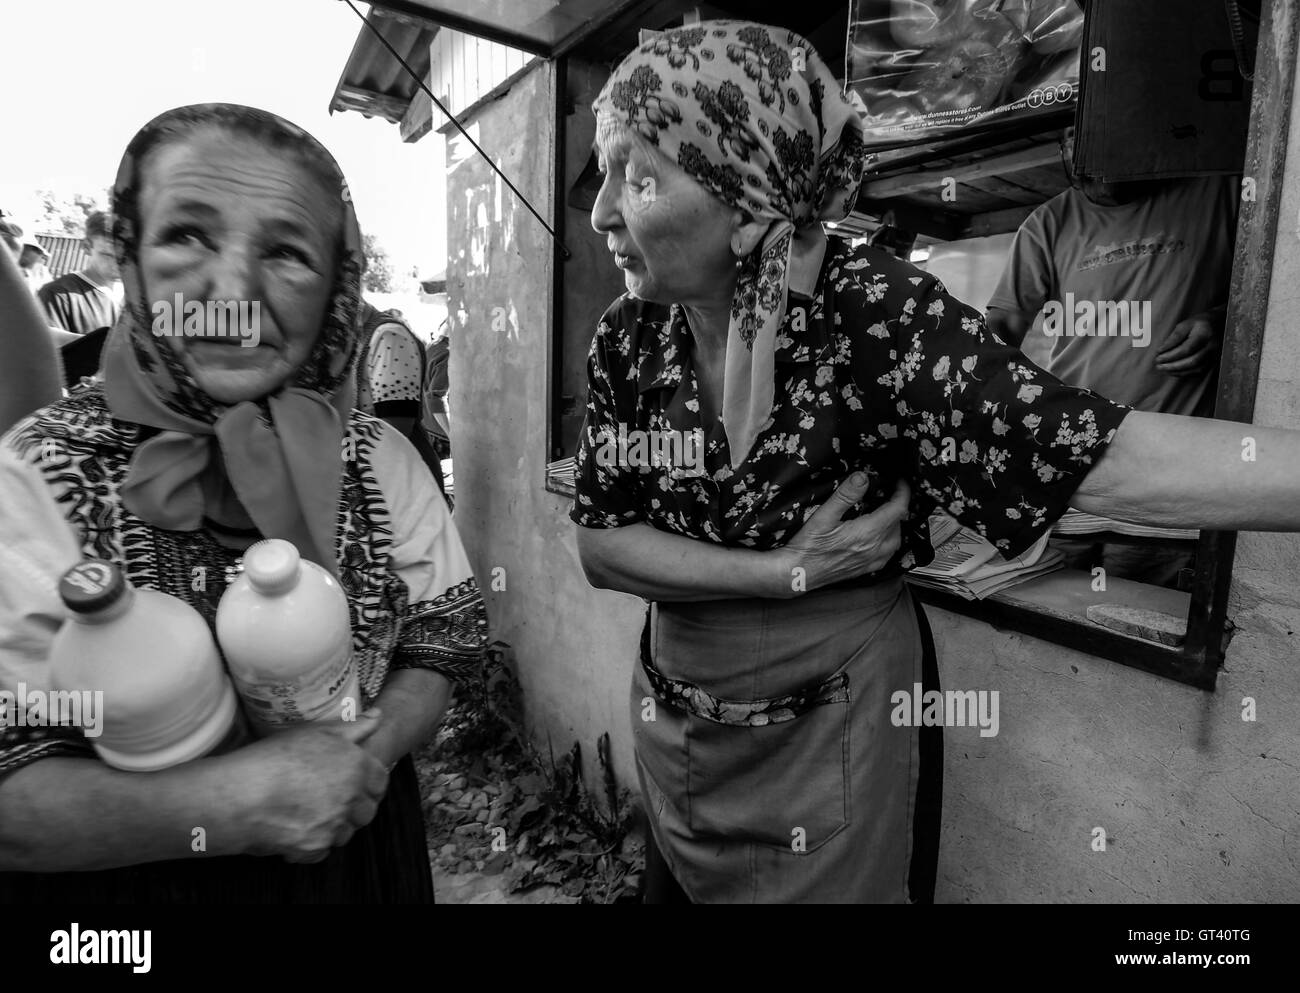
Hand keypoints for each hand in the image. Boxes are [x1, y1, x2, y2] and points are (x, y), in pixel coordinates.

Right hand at [223, 712, 389, 863]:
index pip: (380, 781)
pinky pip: (322, 850)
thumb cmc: (274, 758)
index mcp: (356, 767)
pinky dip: (312, 843)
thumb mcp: (315, 732)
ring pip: (345, 832)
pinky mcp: (315, 848)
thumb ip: (353, 727)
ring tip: (307, 811)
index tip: (353, 781)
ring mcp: (334, 826)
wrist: (238, 796)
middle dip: (353, 806)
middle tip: (328, 798)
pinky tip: (292, 826)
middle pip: (366, 811)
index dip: (367, 781)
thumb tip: (378, 717)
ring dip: (333, 825)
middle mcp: (351, 798)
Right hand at [781, 474, 910, 593]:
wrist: (798, 573)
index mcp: (868, 532)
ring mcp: (871, 561)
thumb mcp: (824, 515)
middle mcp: (874, 548)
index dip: (902, 492)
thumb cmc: (808, 546)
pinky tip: (879, 538)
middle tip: (889, 494)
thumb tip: (862, 478)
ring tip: (886, 513)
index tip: (899, 482)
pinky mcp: (865, 569)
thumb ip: (846, 495)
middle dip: (898, 506)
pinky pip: (888, 555)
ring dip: (895, 525)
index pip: (898, 509)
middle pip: (899, 524)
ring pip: (896, 540)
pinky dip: (889, 542)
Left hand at [1155, 313, 1219, 377]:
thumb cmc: (1199, 323)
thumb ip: (1174, 337)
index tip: (1158, 356)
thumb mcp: (1186, 324)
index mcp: (1204, 334)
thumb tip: (1161, 350)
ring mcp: (1215, 355)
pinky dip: (1184, 373)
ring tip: (1163, 369)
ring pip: (1195, 369)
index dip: (1170, 355)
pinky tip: (1173, 371)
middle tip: (1158, 365)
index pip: (1186, 349)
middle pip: (1191, 361)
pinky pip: (1199, 371)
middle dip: (1172, 365)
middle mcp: (1212, 347)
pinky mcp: (1214, 361)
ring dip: (1177, 371)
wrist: (1220, 323)